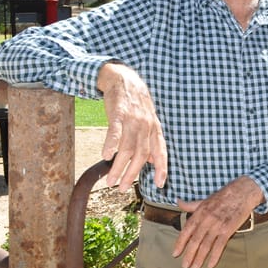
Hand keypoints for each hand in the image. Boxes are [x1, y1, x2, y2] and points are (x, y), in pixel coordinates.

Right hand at [97, 63, 166, 191]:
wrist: (124, 79)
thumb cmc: (136, 104)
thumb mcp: (149, 121)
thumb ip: (151, 141)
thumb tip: (152, 161)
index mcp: (154, 129)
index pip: (160, 151)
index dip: (162, 168)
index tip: (160, 184)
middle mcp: (146, 125)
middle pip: (142, 154)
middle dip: (132, 173)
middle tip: (122, 188)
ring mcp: (133, 119)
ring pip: (127, 147)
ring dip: (119, 166)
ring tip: (111, 181)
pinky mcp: (118, 112)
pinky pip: (115, 131)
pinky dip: (111, 143)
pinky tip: (106, 156)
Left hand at [172, 177, 263, 267]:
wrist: (243, 192)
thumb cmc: (223, 196)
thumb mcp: (204, 200)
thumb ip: (190, 205)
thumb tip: (178, 202)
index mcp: (199, 213)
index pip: (186, 230)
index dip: (180, 243)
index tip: (175, 254)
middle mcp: (206, 220)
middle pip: (195, 240)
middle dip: (189, 255)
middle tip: (185, 266)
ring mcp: (217, 225)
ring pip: (206, 245)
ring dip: (199, 258)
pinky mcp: (228, 229)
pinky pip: (219, 246)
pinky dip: (214, 257)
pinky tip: (211, 265)